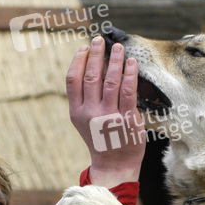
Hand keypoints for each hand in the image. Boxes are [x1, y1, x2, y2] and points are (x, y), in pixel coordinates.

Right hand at [67, 36, 145, 187]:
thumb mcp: (84, 121)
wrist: (114, 164)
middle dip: (96, 54)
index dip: (78, 60)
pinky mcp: (127, 120)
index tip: (84, 47)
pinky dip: (130, 74)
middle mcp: (90, 113)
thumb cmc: (101, 139)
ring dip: (114, 60)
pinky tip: (131, 63)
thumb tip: (92, 67)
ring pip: (110, 80)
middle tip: (100, 40)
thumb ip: (85, 98)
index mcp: (77, 112)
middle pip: (91, 76)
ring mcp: (109, 117)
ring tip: (118, 48)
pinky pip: (128, 91)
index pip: (73, 80)